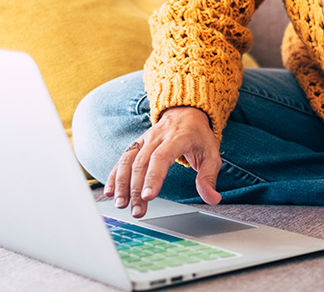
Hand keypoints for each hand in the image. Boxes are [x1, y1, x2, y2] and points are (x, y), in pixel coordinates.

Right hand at [104, 106, 221, 217]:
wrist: (186, 112)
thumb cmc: (198, 136)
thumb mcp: (211, 154)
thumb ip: (209, 177)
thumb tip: (212, 199)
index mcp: (177, 138)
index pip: (162, 157)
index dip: (154, 177)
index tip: (149, 196)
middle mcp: (157, 137)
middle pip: (142, 163)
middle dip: (137, 189)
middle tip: (137, 211)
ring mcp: (145, 139)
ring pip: (128, 160)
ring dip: (122, 183)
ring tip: (121, 204)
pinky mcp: (137, 144)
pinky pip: (123, 159)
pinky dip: (114, 175)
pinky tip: (110, 192)